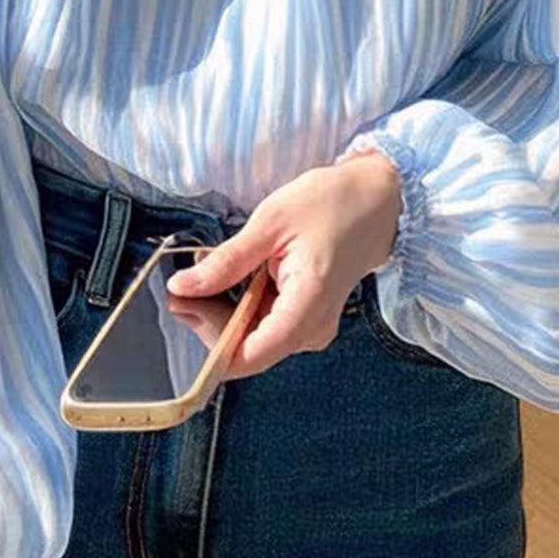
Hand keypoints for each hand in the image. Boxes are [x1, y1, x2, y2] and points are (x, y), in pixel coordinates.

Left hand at [166, 152, 401, 378]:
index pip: (248, 356)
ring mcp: (310, 328)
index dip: (207, 339)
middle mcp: (311, 330)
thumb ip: (227, 261)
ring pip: (250, 338)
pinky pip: (263, 325)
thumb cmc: (331, 204)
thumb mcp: (271, 222)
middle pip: (244, 349)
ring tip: (212, 268)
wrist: (377, 201)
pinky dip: (241, 303)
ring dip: (223, 309)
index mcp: (307, 307)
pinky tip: (235, 273)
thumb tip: (181, 288)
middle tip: (187, 279)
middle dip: (209, 318)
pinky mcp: (305, 320)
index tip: (182, 304)